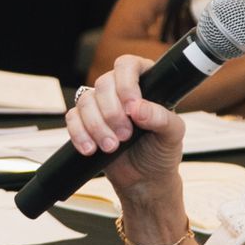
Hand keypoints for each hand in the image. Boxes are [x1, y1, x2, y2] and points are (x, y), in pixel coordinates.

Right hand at [66, 53, 184, 195]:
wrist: (145, 179)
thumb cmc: (161, 152)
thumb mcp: (172, 135)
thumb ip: (160, 118)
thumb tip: (137, 108)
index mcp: (146, 83)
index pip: (128, 65)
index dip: (126, 83)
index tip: (131, 108)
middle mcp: (120, 90)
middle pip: (103, 83)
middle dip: (111, 113)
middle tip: (125, 135)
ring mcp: (101, 105)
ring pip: (86, 102)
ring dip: (96, 126)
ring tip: (111, 147)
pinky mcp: (85, 122)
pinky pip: (72, 119)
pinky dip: (79, 134)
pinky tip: (90, 149)